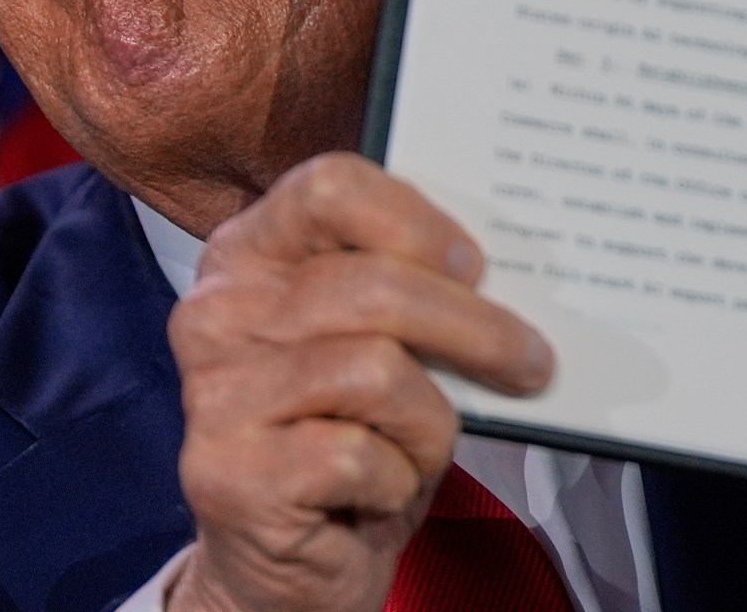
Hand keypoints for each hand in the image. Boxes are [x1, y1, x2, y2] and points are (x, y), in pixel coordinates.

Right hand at [164, 153, 554, 611]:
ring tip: (424, 443)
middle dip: (475, 328)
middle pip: (375, 285)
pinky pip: (359, 456)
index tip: (474, 265)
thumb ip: (408, 291)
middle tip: (531, 361)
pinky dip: (397, 479)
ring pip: (379, 371)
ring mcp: (215, 394)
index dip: (416, 221)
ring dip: (431, 421)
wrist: (289, 560)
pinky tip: (377, 490)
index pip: (330, 187)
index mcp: (248, 254)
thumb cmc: (348, 434)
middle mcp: (217, 313)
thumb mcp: (377, 344)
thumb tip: (511, 271)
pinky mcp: (228, 473)